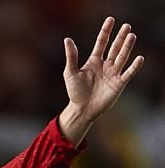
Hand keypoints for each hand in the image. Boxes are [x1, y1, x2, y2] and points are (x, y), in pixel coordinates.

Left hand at [59, 17, 143, 144]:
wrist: (82, 109)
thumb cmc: (75, 91)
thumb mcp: (70, 72)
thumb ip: (71, 56)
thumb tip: (67, 39)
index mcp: (94, 61)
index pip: (102, 42)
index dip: (106, 31)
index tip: (111, 20)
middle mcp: (105, 65)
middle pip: (115, 48)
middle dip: (120, 37)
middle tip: (126, 26)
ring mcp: (113, 74)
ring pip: (122, 57)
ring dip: (127, 47)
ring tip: (132, 36)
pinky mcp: (119, 83)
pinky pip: (128, 73)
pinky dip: (134, 66)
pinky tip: (139, 57)